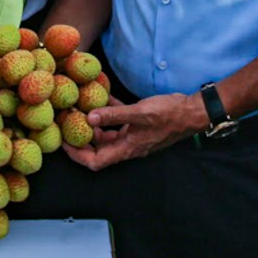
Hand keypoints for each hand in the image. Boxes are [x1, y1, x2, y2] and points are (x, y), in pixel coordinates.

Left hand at [62, 92, 201, 169]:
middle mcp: (128, 145)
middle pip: (98, 148)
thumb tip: (89, 116)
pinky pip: (119, 121)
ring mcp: (134, 135)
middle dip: (81, 137)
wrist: (192, 112)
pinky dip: (109, 111)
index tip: (64, 142)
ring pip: (107, 134)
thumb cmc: (169, 115)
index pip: (95, 161)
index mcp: (127, 148)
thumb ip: (114, 115)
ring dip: (94, 123)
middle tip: (68, 122)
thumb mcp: (140, 113)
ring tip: (80, 108)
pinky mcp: (139, 124)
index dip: (77, 155)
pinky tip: (102, 96)